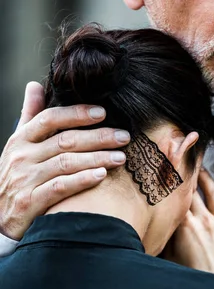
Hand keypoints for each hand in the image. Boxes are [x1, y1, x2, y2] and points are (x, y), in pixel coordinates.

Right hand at [0, 82, 130, 239]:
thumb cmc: (14, 178)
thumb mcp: (17, 146)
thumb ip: (29, 117)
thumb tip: (35, 86)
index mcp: (21, 139)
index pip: (50, 119)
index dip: (77, 114)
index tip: (103, 112)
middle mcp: (23, 156)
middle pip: (65, 141)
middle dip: (98, 137)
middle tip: (124, 136)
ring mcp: (26, 179)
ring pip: (66, 163)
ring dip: (97, 158)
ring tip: (121, 157)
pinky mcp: (31, 201)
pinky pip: (60, 187)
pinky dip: (82, 180)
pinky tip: (102, 176)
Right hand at [163, 170, 213, 276]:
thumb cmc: (192, 278)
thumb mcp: (168, 257)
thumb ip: (166, 236)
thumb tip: (160, 222)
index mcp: (184, 226)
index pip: (178, 196)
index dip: (174, 182)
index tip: (170, 170)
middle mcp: (204, 221)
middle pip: (194, 190)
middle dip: (188, 175)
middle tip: (183, 163)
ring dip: (207, 178)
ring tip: (202, 170)